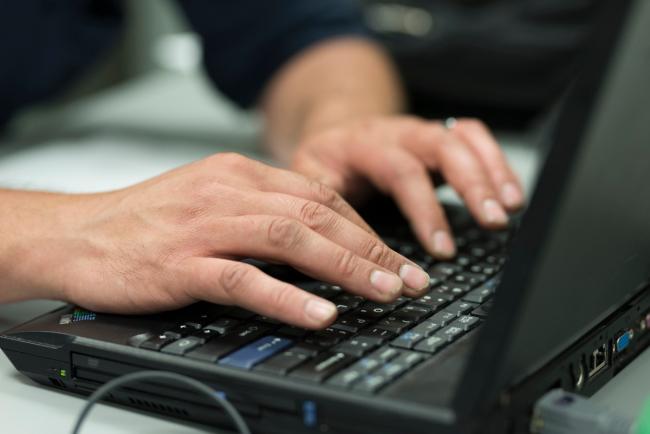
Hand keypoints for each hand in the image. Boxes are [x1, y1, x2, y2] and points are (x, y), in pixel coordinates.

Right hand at [41, 153, 429, 328]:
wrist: (77, 234)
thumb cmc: (145, 222)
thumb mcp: (210, 201)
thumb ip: (260, 212)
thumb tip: (316, 239)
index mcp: (238, 173)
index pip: (319, 194)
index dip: (364, 226)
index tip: (394, 254)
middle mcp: (227, 192)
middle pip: (317, 214)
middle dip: (371, 248)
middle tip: (408, 278)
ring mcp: (205, 226)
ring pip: (290, 239)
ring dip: (345, 267)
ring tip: (384, 292)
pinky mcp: (181, 263)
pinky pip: (244, 278)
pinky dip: (287, 296)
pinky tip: (319, 313)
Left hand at [292, 116, 524, 258]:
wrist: (333, 134)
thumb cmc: (323, 163)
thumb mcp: (307, 178)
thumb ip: (319, 199)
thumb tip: (328, 237)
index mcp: (362, 143)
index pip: (400, 170)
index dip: (425, 209)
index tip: (442, 249)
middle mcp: (397, 132)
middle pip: (441, 146)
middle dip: (472, 185)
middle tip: (493, 222)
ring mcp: (420, 132)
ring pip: (462, 138)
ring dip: (492, 171)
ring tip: (512, 208)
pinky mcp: (438, 137)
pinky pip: (473, 137)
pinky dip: (496, 161)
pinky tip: (511, 192)